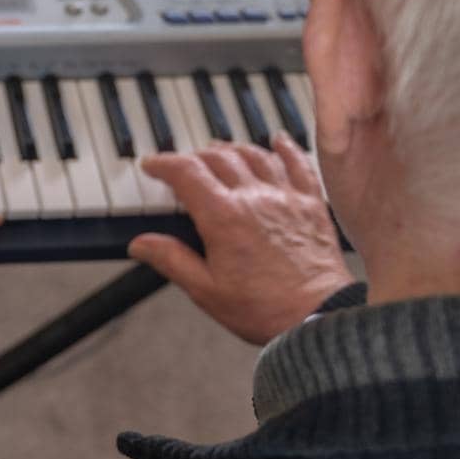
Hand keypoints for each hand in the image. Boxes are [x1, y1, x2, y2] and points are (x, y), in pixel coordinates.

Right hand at [130, 132, 354, 345]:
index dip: (163, 163)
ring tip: (217, 152)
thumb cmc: (265, 309)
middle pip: (218, 157)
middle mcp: (254, 198)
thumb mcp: (206, 290)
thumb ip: (171, 260)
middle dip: (193, 156)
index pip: (185, 172)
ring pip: (254, 155)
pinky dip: (285, 148)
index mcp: (223, 217)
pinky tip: (277, 140)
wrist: (319, 318)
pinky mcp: (311, 205)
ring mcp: (285, 198)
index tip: (152, 165)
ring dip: (231, 149)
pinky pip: (298, 164)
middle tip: (181, 166)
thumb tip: (140, 243)